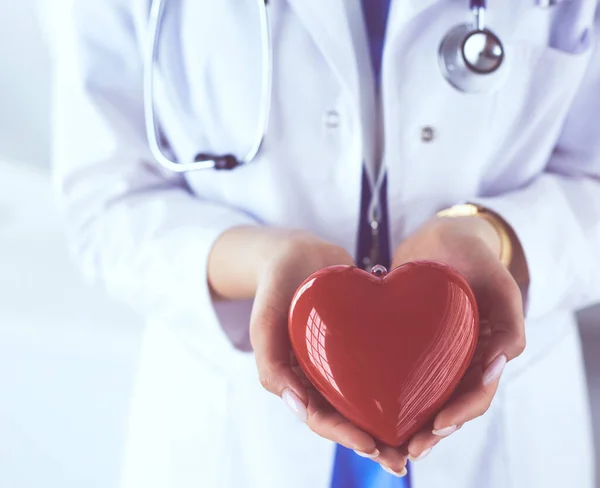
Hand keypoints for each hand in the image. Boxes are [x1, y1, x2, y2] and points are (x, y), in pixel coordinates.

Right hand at [248, 231, 408, 475]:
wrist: (300, 252)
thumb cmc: (276, 287)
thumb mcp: (264, 322)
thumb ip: (270, 364)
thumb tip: (297, 408)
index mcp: (298, 380)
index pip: (321, 417)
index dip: (344, 435)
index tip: (372, 444)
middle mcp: (323, 376)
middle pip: (349, 417)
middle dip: (375, 442)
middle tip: (403, 459)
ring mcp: (345, 361)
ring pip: (370, 399)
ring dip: (393, 423)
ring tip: (422, 438)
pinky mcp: (366, 343)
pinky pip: (384, 368)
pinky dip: (402, 385)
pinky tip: (428, 393)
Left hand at [391, 216, 525, 461]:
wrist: (440, 237)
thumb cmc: (474, 256)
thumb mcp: (500, 282)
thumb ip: (511, 322)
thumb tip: (500, 364)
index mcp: (485, 354)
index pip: (476, 395)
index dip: (459, 415)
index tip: (436, 426)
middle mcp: (458, 360)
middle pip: (447, 406)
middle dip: (430, 432)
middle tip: (406, 449)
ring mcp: (432, 354)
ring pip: (421, 398)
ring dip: (407, 423)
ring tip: (385, 441)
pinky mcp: (404, 344)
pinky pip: (397, 373)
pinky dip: (387, 393)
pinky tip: (365, 404)